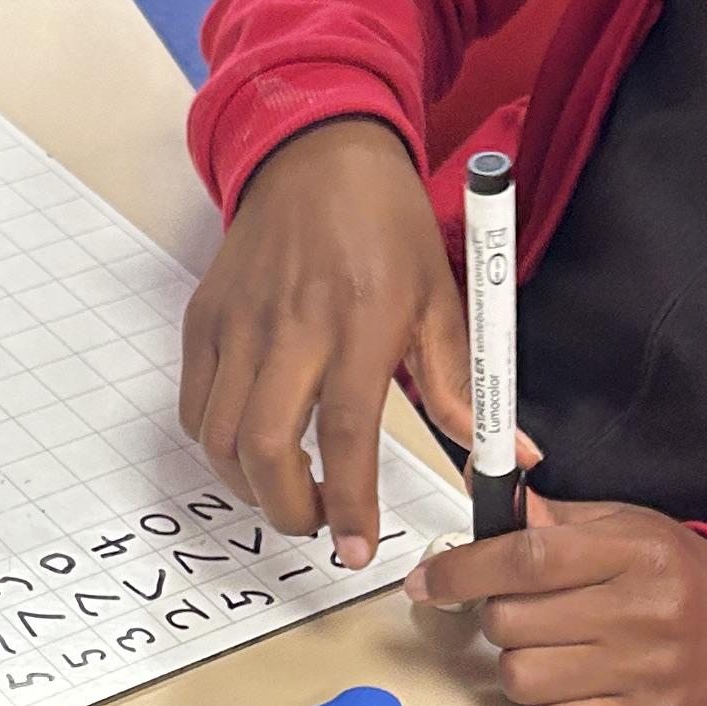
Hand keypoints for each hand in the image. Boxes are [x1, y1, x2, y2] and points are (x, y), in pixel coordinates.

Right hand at [179, 119, 474, 571]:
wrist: (318, 154)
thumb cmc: (386, 227)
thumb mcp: (442, 301)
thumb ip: (463, 388)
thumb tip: (511, 456)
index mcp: (361, 322)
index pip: (346, 434)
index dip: (351, 504)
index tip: (360, 551)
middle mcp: (291, 325)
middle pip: (265, 448)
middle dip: (288, 509)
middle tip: (318, 523)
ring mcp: (239, 323)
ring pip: (220, 437)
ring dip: (250, 485)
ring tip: (288, 490)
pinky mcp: (205, 319)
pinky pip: (195, 406)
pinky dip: (218, 445)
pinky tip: (253, 444)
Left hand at [408, 499, 706, 705]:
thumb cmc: (675, 575)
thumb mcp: (624, 526)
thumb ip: (552, 520)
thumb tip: (488, 508)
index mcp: (635, 552)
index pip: (528, 558)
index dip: (464, 569)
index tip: (430, 580)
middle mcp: (642, 612)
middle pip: (512, 622)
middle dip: (498, 615)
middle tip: (523, 610)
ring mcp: (644, 673)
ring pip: (521, 678)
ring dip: (518, 665)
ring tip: (552, 649)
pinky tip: (568, 688)